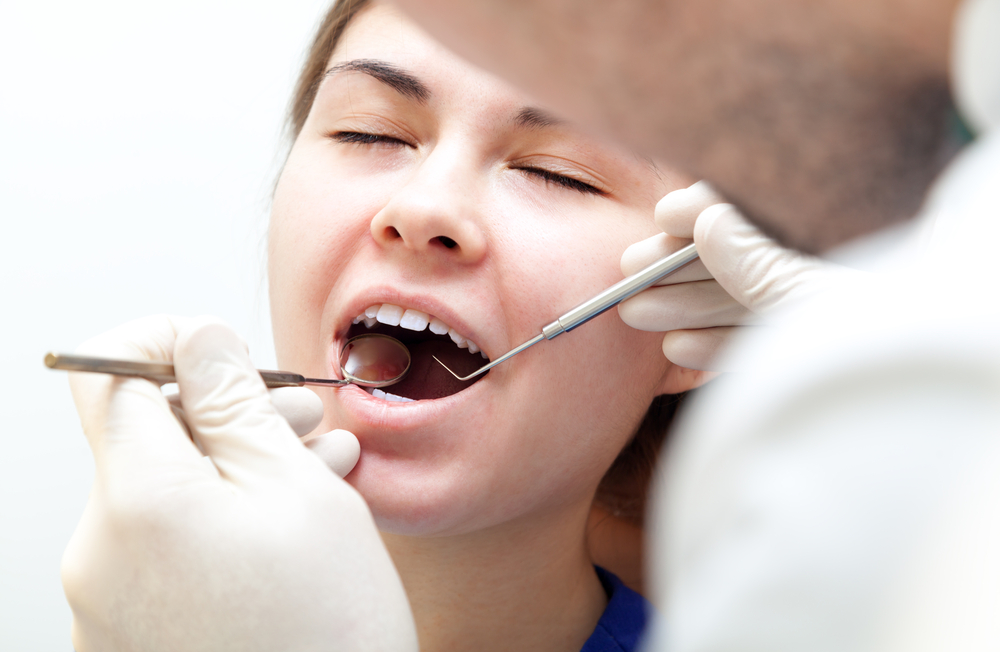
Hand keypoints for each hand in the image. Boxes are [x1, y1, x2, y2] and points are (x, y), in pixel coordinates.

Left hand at [61, 315, 416, 651]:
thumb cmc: (327, 633)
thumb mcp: (298, 491)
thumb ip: (236, 404)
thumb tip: (199, 339)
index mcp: (138, 503)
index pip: (108, 377)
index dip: (165, 342)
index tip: (221, 349)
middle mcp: (99, 554)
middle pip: (148, 441)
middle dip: (227, 415)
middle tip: (304, 421)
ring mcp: (107, 606)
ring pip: (168, 497)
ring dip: (237, 470)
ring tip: (319, 472)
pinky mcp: (131, 639)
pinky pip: (167, 553)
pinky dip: (222, 525)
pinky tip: (289, 528)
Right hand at [619, 181, 859, 370]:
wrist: (905, 405)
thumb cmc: (869, 338)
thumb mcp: (804, 296)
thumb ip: (754, 260)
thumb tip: (708, 219)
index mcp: (812, 254)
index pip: (751, 221)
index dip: (704, 213)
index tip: (665, 215)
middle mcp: (808, 285)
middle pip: (731, 267)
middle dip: (675, 270)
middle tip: (629, 272)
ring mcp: (803, 326)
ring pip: (733, 310)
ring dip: (683, 311)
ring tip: (639, 313)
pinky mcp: (796, 366)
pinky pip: (751, 351)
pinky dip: (714, 350)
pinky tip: (679, 349)